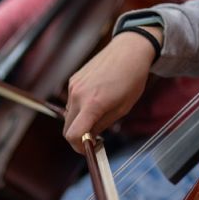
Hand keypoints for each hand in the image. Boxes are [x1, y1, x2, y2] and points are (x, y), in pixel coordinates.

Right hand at [63, 27, 160, 153]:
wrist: (128, 50)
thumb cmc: (131, 79)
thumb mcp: (122, 108)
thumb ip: (102, 124)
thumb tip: (89, 138)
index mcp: (93, 104)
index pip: (73, 135)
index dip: (78, 146)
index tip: (87, 148)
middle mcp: (78, 95)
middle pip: (67, 128)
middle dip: (78, 136)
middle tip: (94, 136)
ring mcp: (73, 86)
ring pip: (69, 114)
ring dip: (79, 120)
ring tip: (98, 114)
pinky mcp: (73, 80)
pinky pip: (71, 101)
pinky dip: (80, 107)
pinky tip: (96, 99)